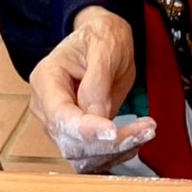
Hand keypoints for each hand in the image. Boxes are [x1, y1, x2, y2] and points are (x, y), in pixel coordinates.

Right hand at [28, 6, 154, 174]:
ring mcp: (60, 124)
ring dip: (115, 151)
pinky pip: (92, 156)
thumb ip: (98, 81)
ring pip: (82, 156)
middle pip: (71, 142)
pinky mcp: (78, 134)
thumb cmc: (101, 35)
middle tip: (145, 130)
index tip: (114, 132)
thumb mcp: (104, 45)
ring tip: (145, 131)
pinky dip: (115, 153)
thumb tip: (97, 118)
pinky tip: (135, 138)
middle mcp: (47, 107)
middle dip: (109, 143)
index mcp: (46, 79)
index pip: (60, 117)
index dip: (86, 130)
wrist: (104, 38)